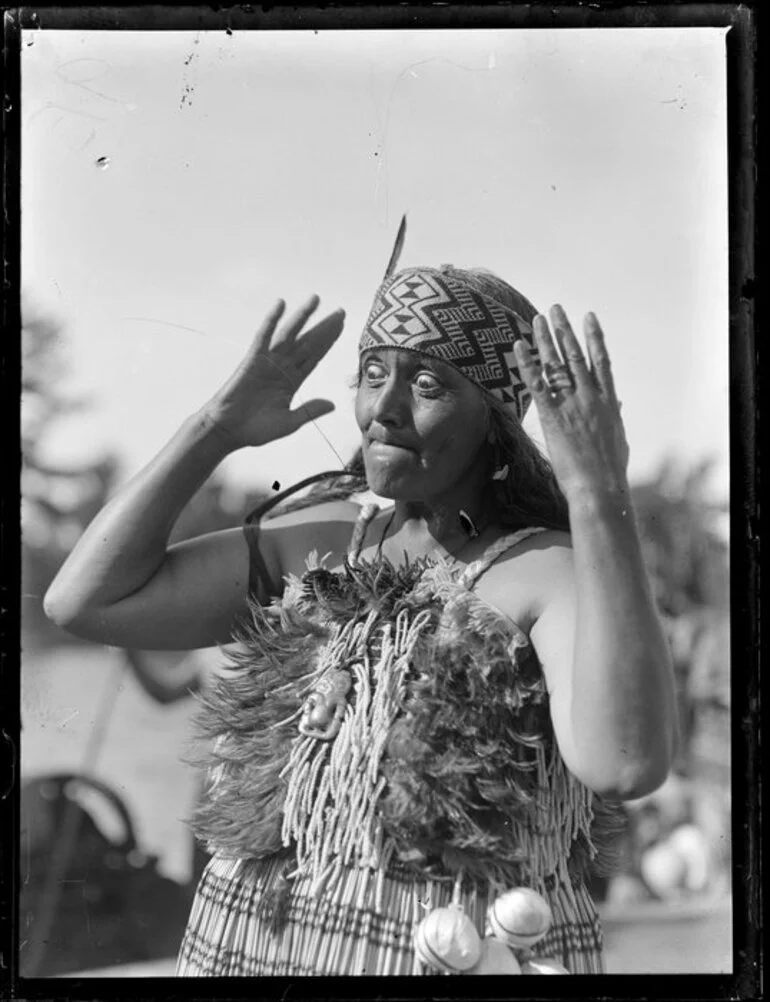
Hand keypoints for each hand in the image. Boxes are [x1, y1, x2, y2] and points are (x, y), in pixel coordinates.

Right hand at [200, 296, 344, 449]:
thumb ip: (309, 411)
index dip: (329, 341)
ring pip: (289, 334)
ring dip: (302, 316)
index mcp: (292, 381)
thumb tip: (333, 404)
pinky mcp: (252, 359)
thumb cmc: (254, 429)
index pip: (315, 356)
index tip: (342, 326)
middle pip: (308, 342)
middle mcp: (282, 367)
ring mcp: (268, 361)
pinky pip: (264, 336)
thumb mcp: (288, 423)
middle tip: (341, 311)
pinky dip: (271, 319)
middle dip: (325, 327)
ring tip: (316, 298)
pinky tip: (281, 304)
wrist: (227, 431)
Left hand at [513, 305, 629, 502]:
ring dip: (545, 339)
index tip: (589, 318)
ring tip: (538, 318)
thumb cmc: (610, 472)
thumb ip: (616, 418)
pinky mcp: (553, 417)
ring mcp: (572, 405)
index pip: (601, 361)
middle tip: (555, 309)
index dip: (594, 338)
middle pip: (576, 355)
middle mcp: (591, 397)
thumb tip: (619, 406)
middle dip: (564, 330)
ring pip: (557, 364)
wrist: (600, 489)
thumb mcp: (618, 440)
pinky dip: (527, 364)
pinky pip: (536, 384)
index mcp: (609, 402)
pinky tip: (518, 347)